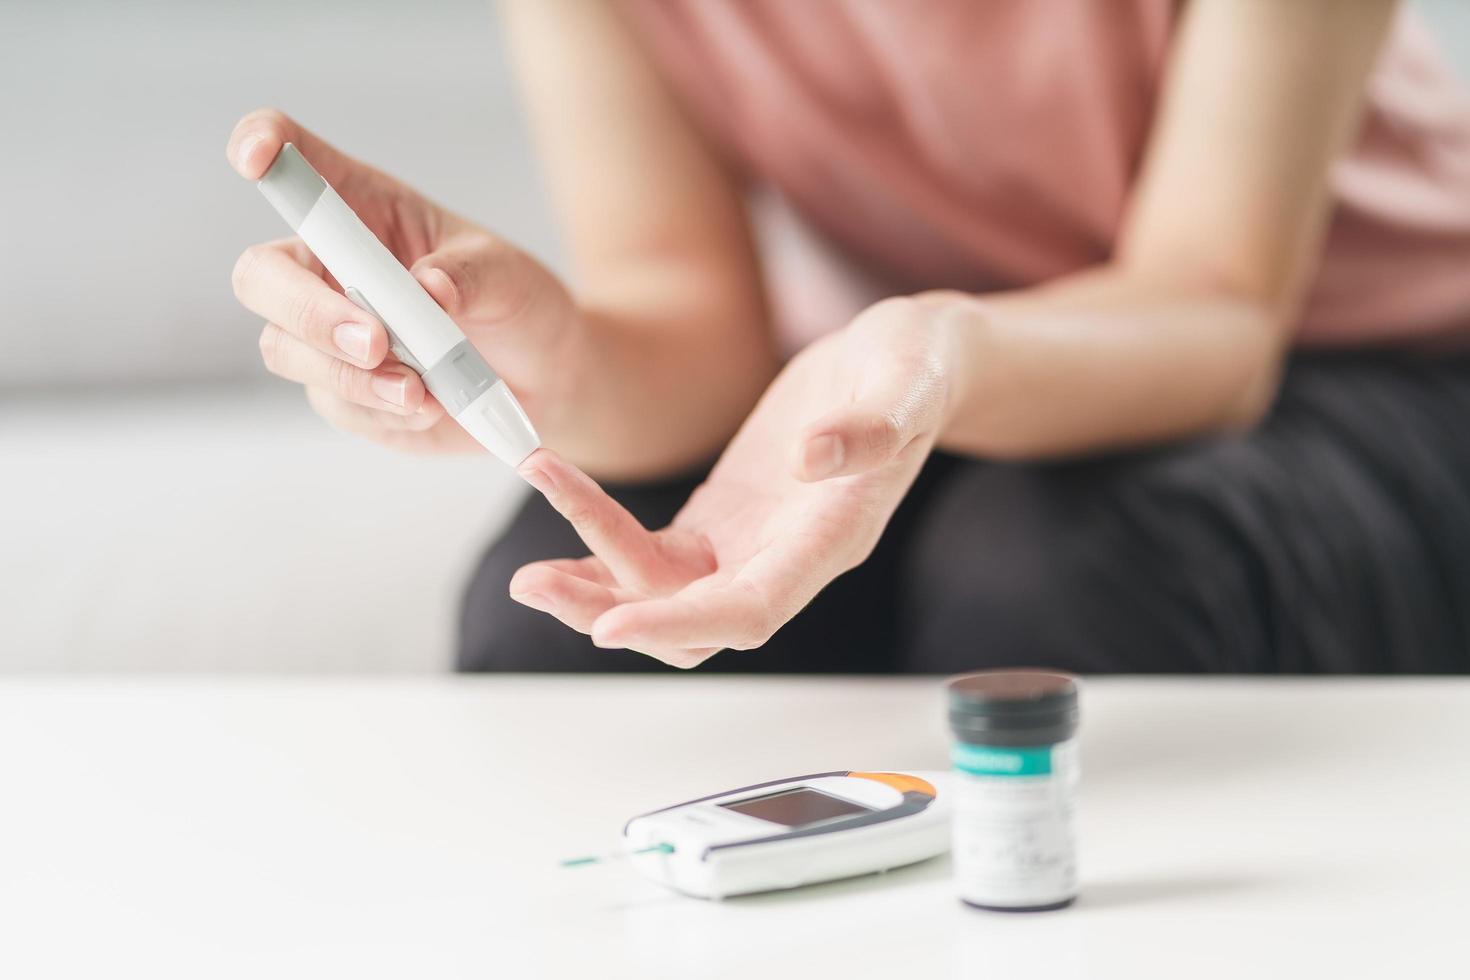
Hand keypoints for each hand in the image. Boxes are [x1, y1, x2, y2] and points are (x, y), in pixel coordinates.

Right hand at [226, 109, 576, 452]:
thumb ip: (467, 276)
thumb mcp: (508, 275)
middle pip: (261, 276)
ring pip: (285, 348)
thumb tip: (428, 288)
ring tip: (419, 389)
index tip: (255, 156)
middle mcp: (330, 266)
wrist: (542, 379)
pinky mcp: (341, 391)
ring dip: (348, 373)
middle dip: (307, 310)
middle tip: (376, 340)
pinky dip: (379, 407)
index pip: (296, 164)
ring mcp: (326, 333)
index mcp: (364, 208)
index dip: (262, 145)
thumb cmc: (515, 303)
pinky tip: (429, 406)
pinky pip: (334, 402)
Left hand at [510, 297, 975, 666]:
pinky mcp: (724, 519)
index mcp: (830, 537)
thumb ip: (874, 426)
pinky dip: (605, 556)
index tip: (611, 626)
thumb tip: (816, 456)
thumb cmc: (915, 368)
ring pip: (664, 599)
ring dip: (595, 590)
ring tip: (527, 575)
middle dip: (611, 611)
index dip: (681, 622)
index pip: (749, 609)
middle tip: (534, 583)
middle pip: (691, 622)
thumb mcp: (906, 381)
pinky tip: (559, 550)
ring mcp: (751, 544)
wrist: (907, 360)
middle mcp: (786, 558)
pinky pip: (655, 560)